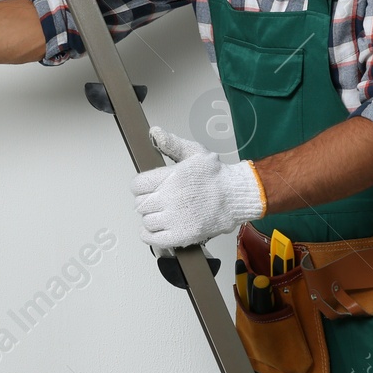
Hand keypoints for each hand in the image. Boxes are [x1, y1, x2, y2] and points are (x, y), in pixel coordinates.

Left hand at [130, 126, 265, 248]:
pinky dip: (150, 235)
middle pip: (140, 203)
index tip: (146, 187)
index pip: (137, 185)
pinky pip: (154, 239)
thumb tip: (154, 133)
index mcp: (171, 176)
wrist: (236, 197)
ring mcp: (175, 218)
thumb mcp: (195, 152)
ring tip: (161, 213)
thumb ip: (172, 144)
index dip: (140, 186)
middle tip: (157, 200)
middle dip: (146, 201)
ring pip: (146, 221)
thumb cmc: (216, 175)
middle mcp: (170, 198)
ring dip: (151, 217)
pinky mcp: (182, 235)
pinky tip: (154, 229)